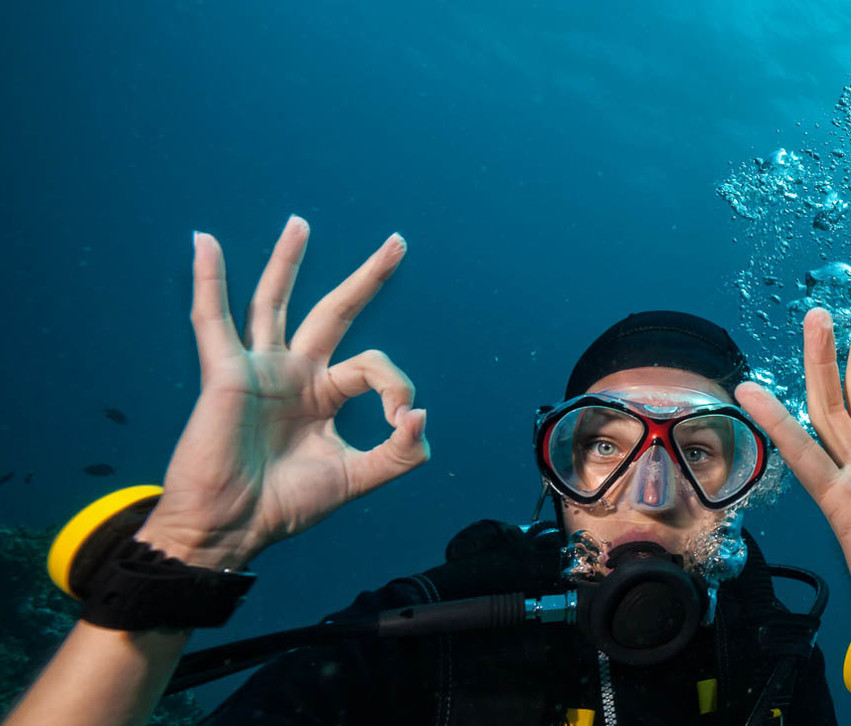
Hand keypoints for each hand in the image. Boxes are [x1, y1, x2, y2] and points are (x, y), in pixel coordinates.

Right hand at [133, 216, 429, 570]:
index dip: (397, 386)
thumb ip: (399, 453)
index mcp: (324, 396)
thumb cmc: (285, 506)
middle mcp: (295, 375)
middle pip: (334, 312)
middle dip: (368, 278)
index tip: (400, 420)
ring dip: (287, 262)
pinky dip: (208, 280)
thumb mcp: (357, 478)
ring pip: (274, 303)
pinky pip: (212, 320)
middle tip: (397, 242)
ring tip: (301, 224)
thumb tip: (419, 416)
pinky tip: (204, 243)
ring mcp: (260, 370)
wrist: (231, 528)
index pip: (373, 368)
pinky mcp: (227, 374)